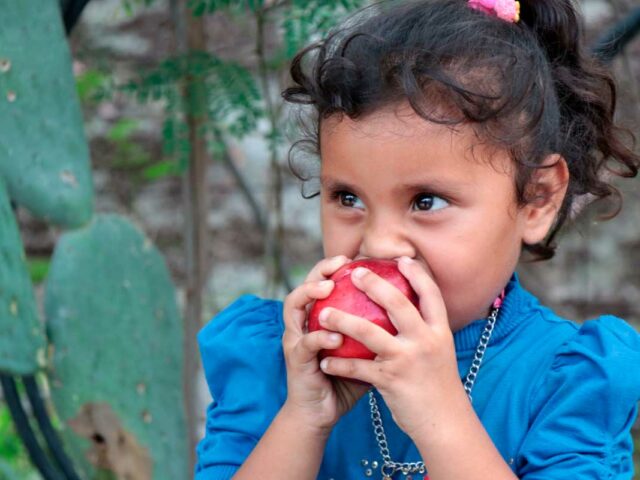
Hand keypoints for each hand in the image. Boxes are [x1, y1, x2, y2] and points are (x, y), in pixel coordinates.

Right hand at [281, 255, 370, 434]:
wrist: (322, 412)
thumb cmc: (347, 378)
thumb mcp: (365, 349)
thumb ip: (378, 329)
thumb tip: (412, 309)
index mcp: (319, 316)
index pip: (322, 281)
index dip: (334, 265)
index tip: (356, 257)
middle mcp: (303, 322)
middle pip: (304, 284)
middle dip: (319, 269)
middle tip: (339, 263)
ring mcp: (295, 339)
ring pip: (293, 306)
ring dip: (309, 293)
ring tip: (327, 288)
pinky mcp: (295, 360)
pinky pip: (305, 343)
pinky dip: (320, 337)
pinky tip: (336, 337)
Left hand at [317, 256, 468, 438]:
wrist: (446, 424)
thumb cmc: (439, 387)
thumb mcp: (441, 353)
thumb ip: (426, 332)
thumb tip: (410, 311)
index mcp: (440, 332)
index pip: (431, 295)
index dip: (417, 274)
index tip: (402, 259)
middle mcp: (426, 341)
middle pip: (398, 303)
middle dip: (374, 284)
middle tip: (356, 272)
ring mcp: (407, 360)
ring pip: (369, 332)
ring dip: (343, 320)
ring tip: (325, 314)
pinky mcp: (391, 380)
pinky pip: (358, 367)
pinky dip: (339, 362)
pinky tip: (326, 360)